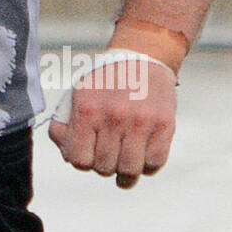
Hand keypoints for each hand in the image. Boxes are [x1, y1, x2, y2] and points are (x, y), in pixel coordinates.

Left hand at [49, 57, 176, 188]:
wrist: (142, 59)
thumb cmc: (107, 81)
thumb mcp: (79, 94)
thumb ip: (66, 124)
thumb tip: (67, 154)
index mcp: (87, 109)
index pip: (78, 159)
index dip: (82, 163)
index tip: (89, 157)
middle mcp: (114, 117)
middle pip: (104, 168)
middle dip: (104, 166)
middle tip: (109, 156)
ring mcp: (141, 123)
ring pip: (130, 171)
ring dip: (126, 173)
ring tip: (125, 164)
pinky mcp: (164, 126)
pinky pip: (154, 164)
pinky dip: (148, 165)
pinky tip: (142, 154)